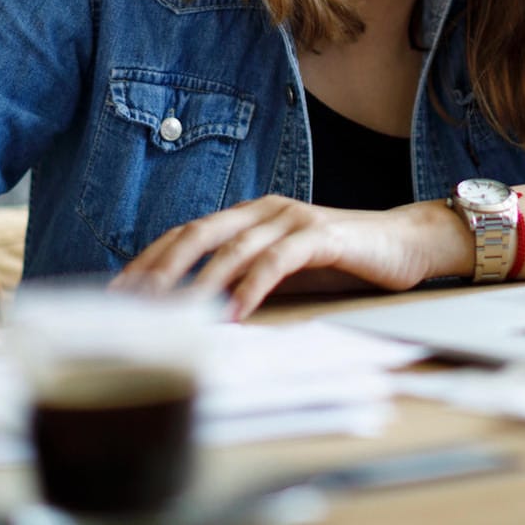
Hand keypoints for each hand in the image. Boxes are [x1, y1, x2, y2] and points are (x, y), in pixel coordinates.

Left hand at [113, 196, 466, 319]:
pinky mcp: (322, 235)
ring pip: (233, 248)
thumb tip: (192, 314)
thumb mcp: (283, 273)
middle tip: (130, 304)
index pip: (185, 235)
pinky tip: (235, 312)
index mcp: (249, 216)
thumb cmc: (343, 262)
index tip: (116, 294)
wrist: (407, 244)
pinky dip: (252, 286)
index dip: (148, 261)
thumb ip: (243, 281)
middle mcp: (265, 210)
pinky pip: (278, 260)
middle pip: (197, 234)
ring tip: (174, 314)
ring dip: (200, 283)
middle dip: (160, 270)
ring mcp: (293, 218)